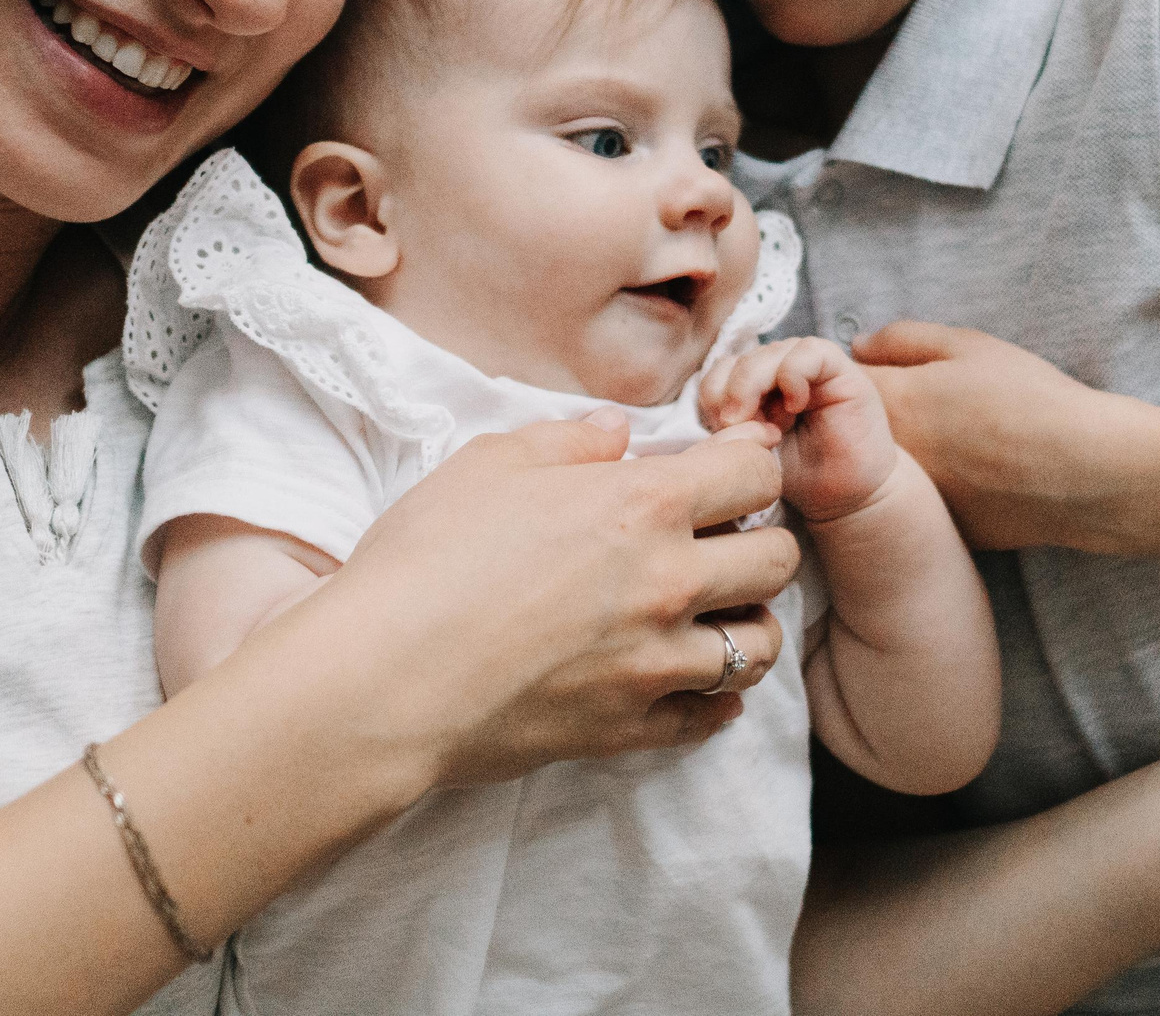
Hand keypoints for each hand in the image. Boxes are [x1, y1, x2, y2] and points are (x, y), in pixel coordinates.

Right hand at [318, 409, 800, 786]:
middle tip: (718, 542)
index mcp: (643, 505)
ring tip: (709, 613)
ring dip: (746, 622)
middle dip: (758, 543)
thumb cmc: (424, 560)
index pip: (757, 476)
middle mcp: (668, 582)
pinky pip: (711, 717)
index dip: (750, 465)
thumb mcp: (488, 465)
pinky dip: (714, 700)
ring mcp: (656, 664)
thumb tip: (617, 431)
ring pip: (762, 646)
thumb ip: (568, 440)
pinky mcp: (632, 727)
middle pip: (779, 561)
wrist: (380, 679)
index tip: (730, 468)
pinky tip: (690, 680)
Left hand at [703, 336, 900, 523]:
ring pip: (769, 351)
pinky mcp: (839, 368)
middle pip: (739, 358)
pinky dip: (793, 376)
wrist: (847, 497)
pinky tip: (795, 407)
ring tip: (770, 426)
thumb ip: (728, 426)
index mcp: (754, 387)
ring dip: (757, 386)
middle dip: (730, 392)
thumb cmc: (799, 476)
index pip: (718, 370)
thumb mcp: (750, 451)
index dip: (712, 395)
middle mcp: (779, 369)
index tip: (719, 431)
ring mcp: (809, 365)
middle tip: (736, 426)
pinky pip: (809, 352)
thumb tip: (708, 410)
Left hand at [852, 321, 1142, 549]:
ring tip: (956, 439)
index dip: (853, 374)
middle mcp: (888, 457)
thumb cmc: (1029, 398)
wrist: (1083, 472)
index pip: (836, 384)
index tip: (881, 372)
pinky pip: (921, 502)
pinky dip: (936, 486)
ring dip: (902, 454)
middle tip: (927, 406)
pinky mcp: (941, 529)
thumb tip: (859, 347)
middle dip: (874, 416)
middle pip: (856, 431)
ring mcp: (913, 499)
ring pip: (887, 470)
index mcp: (890, 403)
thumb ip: (902, 340)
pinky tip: (975, 474)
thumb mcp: (967, 345)